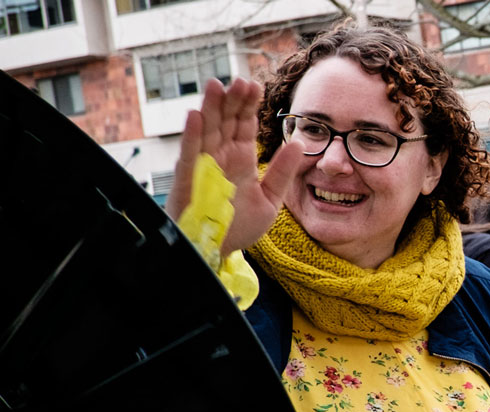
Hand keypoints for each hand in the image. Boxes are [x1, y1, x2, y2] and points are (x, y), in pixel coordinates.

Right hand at [164, 78, 286, 255]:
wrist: (217, 253)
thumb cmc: (238, 228)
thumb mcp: (270, 200)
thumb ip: (282, 172)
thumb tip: (300, 142)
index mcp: (241, 160)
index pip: (245, 126)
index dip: (248, 105)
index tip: (255, 85)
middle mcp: (221, 159)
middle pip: (225, 122)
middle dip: (232, 101)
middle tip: (240, 80)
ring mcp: (203, 167)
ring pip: (206, 131)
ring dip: (210, 108)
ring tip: (216, 85)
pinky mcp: (188, 181)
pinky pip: (189, 155)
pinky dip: (192, 136)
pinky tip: (195, 116)